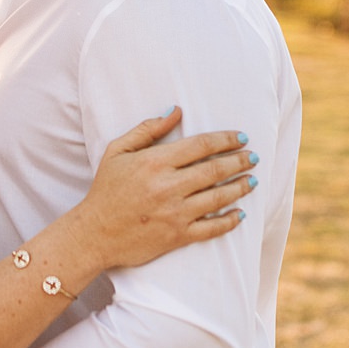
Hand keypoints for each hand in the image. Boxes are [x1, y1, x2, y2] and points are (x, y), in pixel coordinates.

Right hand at [76, 109, 257, 271]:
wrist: (94, 234)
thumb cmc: (105, 189)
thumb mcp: (117, 151)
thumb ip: (148, 129)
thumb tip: (177, 111)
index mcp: (154, 162)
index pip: (200, 145)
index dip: (225, 139)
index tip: (241, 137)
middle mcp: (168, 186)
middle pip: (215, 169)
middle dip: (239, 161)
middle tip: (253, 157)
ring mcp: (175, 213)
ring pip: (218, 197)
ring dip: (240, 187)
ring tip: (253, 180)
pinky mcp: (177, 236)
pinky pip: (211, 228)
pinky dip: (229, 220)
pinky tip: (240, 213)